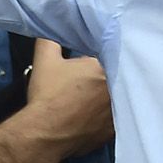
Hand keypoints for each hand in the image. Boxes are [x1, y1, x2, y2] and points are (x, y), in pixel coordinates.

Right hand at [22, 39, 114, 162]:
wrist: (45, 134)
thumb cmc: (48, 96)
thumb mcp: (45, 59)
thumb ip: (50, 39)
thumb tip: (53, 28)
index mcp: (105, 67)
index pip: (108, 55)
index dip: (98, 59)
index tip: (87, 65)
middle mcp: (117, 88)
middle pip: (115, 76)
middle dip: (104, 77)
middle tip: (86, 82)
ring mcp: (118, 112)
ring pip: (117, 98)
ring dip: (106, 97)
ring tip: (88, 99)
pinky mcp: (114, 132)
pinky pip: (114, 119)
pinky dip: (105, 116)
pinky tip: (91, 116)